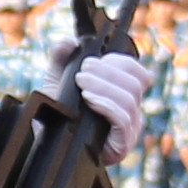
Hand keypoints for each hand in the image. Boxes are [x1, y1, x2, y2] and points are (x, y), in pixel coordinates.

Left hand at [54, 40, 152, 158]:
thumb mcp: (57, 83)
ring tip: (81, 83)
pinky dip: (106, 105)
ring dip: (104, 87)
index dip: (120, 62)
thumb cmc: (59, 116)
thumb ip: (61, 59)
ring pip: (129, 100)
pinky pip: (123, 120)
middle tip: (82, 71)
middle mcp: (132, 112)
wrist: (48, 145)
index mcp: (123, 95)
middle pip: (135, 84)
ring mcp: (130, 130)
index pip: (138, 74)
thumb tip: (70, 41)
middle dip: (107, 73)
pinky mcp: (122, 145)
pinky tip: (89, 100)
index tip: (93, 60)